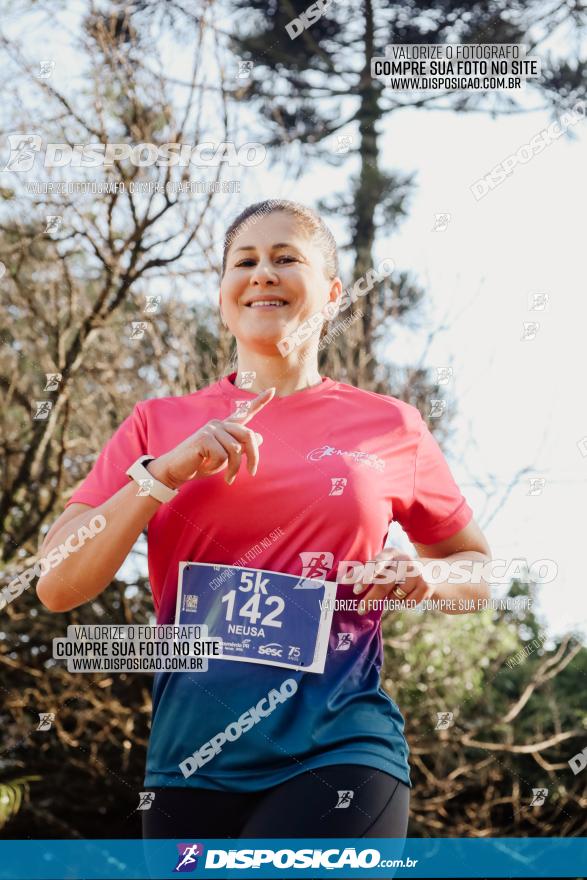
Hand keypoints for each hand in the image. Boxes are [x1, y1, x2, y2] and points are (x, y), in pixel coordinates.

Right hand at [151, 387, 274, 488]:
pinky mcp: (204, 438)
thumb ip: (240, 447)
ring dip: (234, 468)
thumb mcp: (225, 457)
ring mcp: (211, 429)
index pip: (244, 412)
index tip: (273, 390)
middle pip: (248, 436)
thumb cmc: (200, 464)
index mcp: (225, 427)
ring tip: (227, 477)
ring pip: (236, 450)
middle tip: (253, 473)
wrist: (176, 470)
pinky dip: (217, 467)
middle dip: (254, 457)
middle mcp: (219, 424)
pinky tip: (206, 466)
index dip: (259, 402)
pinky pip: (222, 456)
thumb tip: (260, 437)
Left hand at [350, 546, 435, 614]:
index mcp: (391, 552)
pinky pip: (407, 602)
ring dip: (391, 598)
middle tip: (361, 609)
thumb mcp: (385, 565)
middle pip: (384, 583)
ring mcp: (417, 572)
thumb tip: (344, 579)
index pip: (376, 564)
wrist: (432, 571)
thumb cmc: (397, 569)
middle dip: (371, 598)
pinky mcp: (426, 585)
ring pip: (395, 596)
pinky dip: (404, 602)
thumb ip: (366, 571)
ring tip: (397, 590)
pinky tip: (409, 593)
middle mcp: (405, 560)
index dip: (366, 577)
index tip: (356, 590)